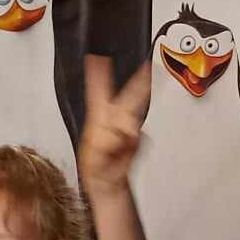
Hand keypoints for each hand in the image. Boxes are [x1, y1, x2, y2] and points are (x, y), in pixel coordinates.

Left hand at [76, 54, 151, 195]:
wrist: (107, 182)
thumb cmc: (96, 166)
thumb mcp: (93, 151)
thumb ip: (108, 138)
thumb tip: (124, 130)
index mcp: (98, 116)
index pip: (97, 91)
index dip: (97, 74)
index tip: (95, 58)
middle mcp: (114, 119)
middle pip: (129, 95)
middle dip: (138, 85)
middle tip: (146, 69)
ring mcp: (128, 129)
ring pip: (133, 120)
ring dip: (122, 134)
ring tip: (112, 149)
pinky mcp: (138, 140)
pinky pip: (139, 137)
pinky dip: (131, 146)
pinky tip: (122, 153)